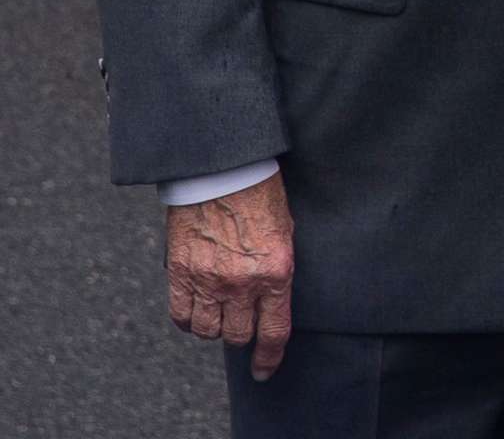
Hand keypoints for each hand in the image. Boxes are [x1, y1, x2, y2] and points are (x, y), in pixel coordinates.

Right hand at [166, 172, 293, 379]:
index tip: (264, 371)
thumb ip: (277, 272)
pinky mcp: (180, 272)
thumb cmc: (261, 196)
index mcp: (276, 272)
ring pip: (208, 331)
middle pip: (238, 336)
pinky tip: (196, 310)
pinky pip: (181, 316)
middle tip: (241, 323)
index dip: (269, 358)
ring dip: (215, 328)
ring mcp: (209, 279)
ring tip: (220, 312)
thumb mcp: (285, 234)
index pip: (273, 332)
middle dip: (242, 335)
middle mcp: (242, 282)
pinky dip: (188, 320)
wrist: (222, 170)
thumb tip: (268, 304)